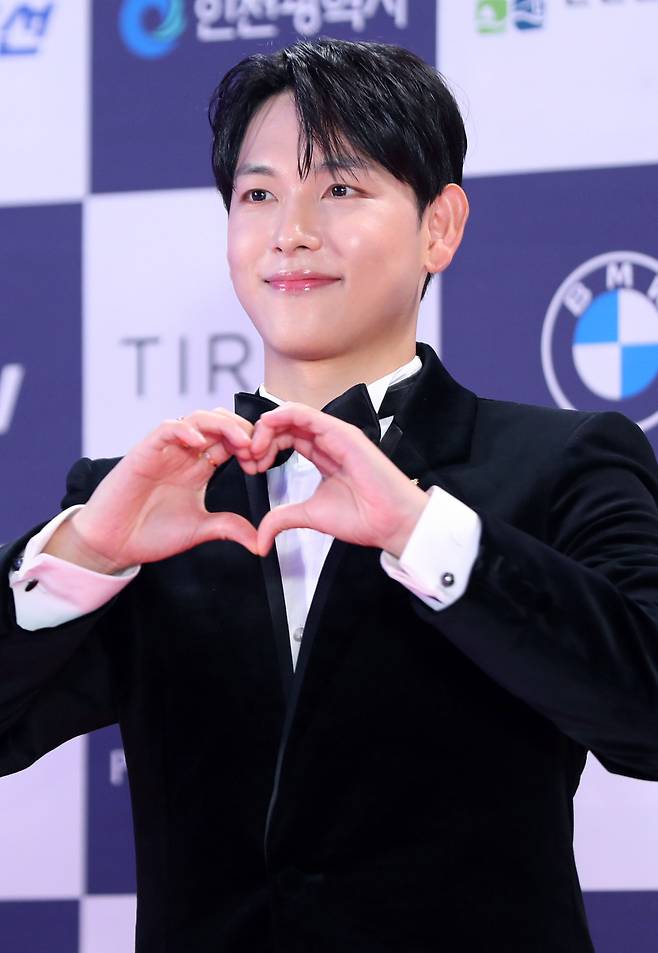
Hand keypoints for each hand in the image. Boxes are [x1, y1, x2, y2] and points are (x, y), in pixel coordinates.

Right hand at [45, 410, 258, 572]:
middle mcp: (184, 454)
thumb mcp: (200, 530)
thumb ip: (229, 528)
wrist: (114, 545)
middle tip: (256, 448)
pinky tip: (199, 442)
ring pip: (197, 419)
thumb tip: (261, 541)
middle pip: (218, 424)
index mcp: (199, 468)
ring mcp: (165, 451)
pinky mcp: (144, 452)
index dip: (250, 446)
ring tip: (240, 441)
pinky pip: (166, 429)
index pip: (230, 442)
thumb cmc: (150, 534)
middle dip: (242, 430)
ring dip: (222, 425)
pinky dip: (184, 429)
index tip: (262, 463)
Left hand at [249, 402, 428, 557]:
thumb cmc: (363, 517)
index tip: (249, 467)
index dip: (262, 447)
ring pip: (292, 415)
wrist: (390, 523)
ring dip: (266, 428)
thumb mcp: (309, 515)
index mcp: (322, 455)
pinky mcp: (342, 433)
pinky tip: (267, 429)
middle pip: (285, 424)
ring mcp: (336, 434)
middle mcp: (328, 440)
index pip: (285, 438)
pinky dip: (283, 417)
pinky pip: (307, 414)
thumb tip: (260, 537)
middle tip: (247, 458)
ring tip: (254, 449)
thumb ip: (282, 518)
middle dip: (260, 437)